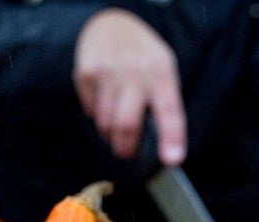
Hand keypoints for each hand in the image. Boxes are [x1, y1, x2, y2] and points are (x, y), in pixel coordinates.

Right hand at [73, 8, 185, 163]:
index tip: (172, 159)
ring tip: (115, 121)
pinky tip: (103, 100)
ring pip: (105, 123)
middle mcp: (135, 72)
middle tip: (126, 152)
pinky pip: (91, 112)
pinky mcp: (86, 74)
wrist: (110, 24)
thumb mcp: (163, 69)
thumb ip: (164, 101)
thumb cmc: (142, 55)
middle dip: (125, 147)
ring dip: (110, 132)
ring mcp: (108, 72)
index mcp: (161, 72)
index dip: (171, 137)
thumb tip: (165, 144)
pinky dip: (97, 115)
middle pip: (127, 124)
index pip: (169, 110)